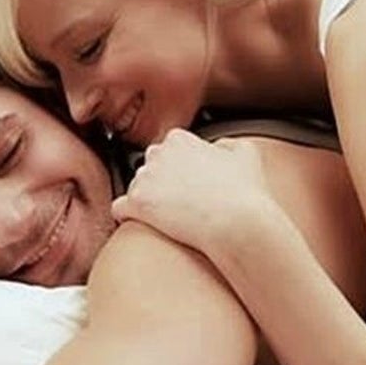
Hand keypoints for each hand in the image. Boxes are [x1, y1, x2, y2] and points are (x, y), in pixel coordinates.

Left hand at [111, 129, 280, 262]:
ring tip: (170, 217)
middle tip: (180, 201)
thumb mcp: (246, 153)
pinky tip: (145, 224)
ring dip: (149, 201)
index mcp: (179, 140)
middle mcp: (157, 154)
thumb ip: (226, 144)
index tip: (188, 183)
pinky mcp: (137, 204)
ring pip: (136, 188)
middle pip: (150, 167)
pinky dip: (128, 216)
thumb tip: (217, 148)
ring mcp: (144, 178)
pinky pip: (119, 208)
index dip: (179, 169)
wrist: (236, 224)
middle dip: (161, 183)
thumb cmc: (245, 193)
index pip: (167, 151)